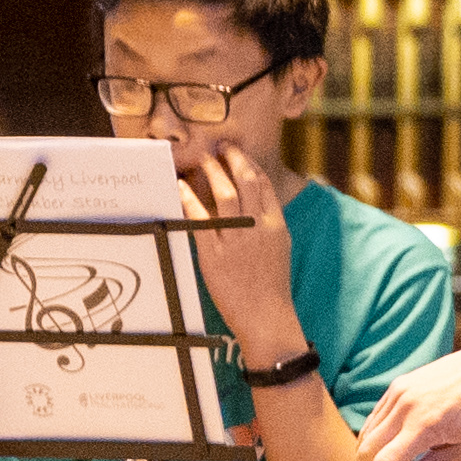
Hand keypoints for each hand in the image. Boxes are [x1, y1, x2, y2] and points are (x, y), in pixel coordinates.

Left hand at [174, 137, 301, 355]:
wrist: (265, 315)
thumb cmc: (271, 284)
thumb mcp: (279, 248)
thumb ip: (268, 223)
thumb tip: (256, 202)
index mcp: (276, 225)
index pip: (264, 185)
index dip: (250, 164)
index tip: (239, 153)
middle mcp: (257, 228)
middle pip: (246, 182)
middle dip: (234, 158)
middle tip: (222, 145)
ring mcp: (236, 240)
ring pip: (225, 195)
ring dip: (213, 171)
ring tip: (203, 158)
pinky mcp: (214, 254)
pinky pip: (200, 219)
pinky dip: (189, 199)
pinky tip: (181, 187)